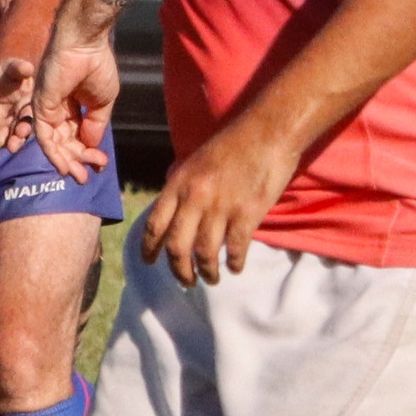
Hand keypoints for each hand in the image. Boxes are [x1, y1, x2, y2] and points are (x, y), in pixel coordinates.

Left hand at [0, 57, 35, 150]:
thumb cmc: (8, 73)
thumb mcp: (13, 68)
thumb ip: (19, 69)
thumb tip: (27, 68)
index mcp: (28, 107)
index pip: (29, 117)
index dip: (27, 124)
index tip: (23, 129)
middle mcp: (18, 121)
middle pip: (18, 133)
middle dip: (16, 140)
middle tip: (12, 146)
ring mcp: (3, 127)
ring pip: (1, 138)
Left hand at [28, 29, 119, 179]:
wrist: (85, 46)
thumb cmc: (96, 67)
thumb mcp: (103, 102)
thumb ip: (95, 125)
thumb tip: (92, 146)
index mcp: (72, 108)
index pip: (77, 136)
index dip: (87, 152)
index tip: (100, 165)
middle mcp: (57, 111)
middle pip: (64, 143)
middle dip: (76, 161)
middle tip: (85, 178)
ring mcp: (46, 110)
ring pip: (53, 143)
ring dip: (65, 161)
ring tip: (77, 177)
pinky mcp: (39, 108)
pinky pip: (43, 136)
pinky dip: (51, 153)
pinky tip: (62, 167)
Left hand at [141, 118, 298, 286]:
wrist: (266, 132)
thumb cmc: (230, 146)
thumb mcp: (192, 162)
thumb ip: (179, 187)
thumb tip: (169, 209)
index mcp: (177, 185)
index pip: (155, 225)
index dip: (149, 248)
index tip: (148, 263)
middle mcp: (194, 198)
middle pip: (177, 247)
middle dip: (179, 270)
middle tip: (185, 282)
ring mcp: (221, 207)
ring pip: (205, 252)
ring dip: (207, 272)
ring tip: (211, 279)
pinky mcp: (248, 213)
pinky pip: (235, 248)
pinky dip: (234, 263)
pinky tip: (235, 268)